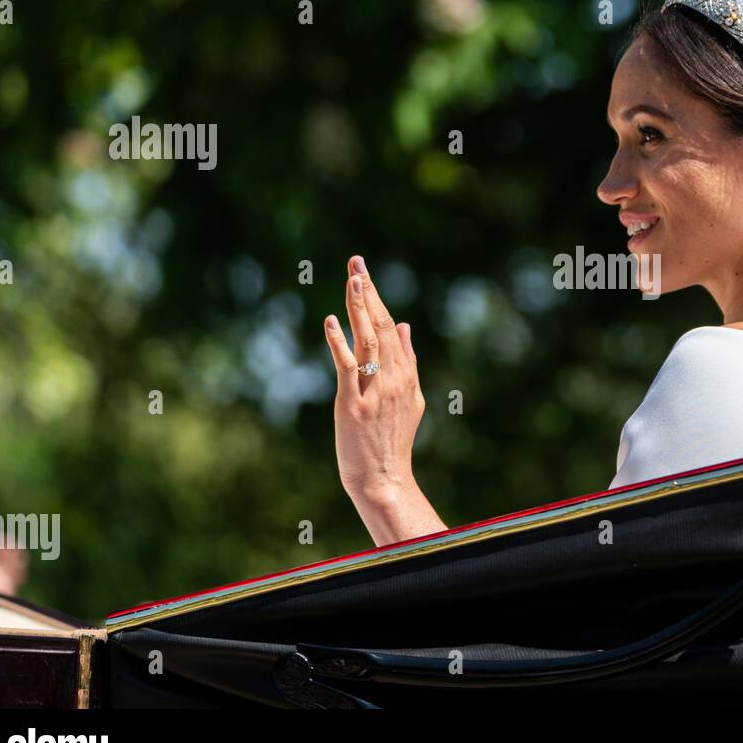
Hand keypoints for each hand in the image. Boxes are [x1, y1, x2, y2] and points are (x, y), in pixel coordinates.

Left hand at [322, 255, 424, 501]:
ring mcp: (374, 392)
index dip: (375, 298)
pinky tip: (332, 321)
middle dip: (368, 292)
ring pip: (367, 341)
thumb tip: (404, 325)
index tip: (363, 272)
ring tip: (353, 279)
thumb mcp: (410, 398)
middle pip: (380, 327)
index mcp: (405, 375)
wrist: (385, 479)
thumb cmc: (392, 441)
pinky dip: (339, 343)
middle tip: (356, 263)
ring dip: (359, 308)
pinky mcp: (353, 405)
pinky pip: (347, 367)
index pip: (389, 327)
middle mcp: (393, 378)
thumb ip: (408, 361)